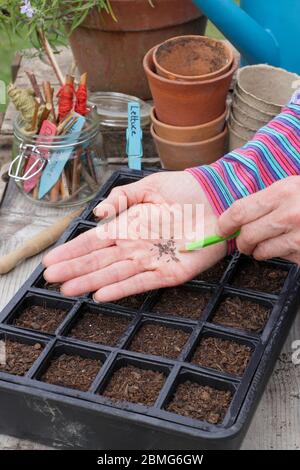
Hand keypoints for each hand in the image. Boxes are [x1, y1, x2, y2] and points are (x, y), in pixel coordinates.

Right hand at [43, 171, 225, 300]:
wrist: (217, 198)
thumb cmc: (185, 190)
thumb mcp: (150, 187)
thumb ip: (123, 198)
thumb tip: (98, 213)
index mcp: (129, 225)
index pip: (94, 241)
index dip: (73, 251)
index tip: (52, 260)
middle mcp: (135, 245)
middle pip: (99, 260)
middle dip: (74, 269)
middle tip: (51, 279)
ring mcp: (151, 260)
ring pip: (115, 274)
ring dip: (91, 282)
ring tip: (68, 290)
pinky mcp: (170, 272)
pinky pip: (142, 282)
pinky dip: (122, 289)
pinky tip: (101, 295)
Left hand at [217, 176, 299, 264]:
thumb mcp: (292, 187)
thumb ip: (268, 199)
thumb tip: (239, 215)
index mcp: (282, 192)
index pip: (240, 211)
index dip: (225, 224)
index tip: (221, 230)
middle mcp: (289, 214)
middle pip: (247, 235)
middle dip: (242, 242)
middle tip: (246, 242)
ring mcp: (298, 236)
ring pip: (262, 251)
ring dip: (260, 251)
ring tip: (270, 243)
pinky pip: (282, 258)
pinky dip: (282, 254)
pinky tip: (290, 244)